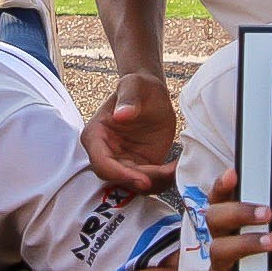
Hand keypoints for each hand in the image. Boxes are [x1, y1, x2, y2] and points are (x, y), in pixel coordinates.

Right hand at [81, 71, 177, 191]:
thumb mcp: (133, 85)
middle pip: (118, 179)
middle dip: (142, 182)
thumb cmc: (138, 87)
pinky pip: (150, 181)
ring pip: (135, 185)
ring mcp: (123, 162)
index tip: (143, 179)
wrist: (151, 94)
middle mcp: (105, 153)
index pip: (102, 164)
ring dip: (156, 183)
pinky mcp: (141, 167)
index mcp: (95, 136)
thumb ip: (127, 98)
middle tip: (165, 174)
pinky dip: (164, 180)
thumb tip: (121, 114)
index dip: (121, 175)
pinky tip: (176, 167)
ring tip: (174, 169)